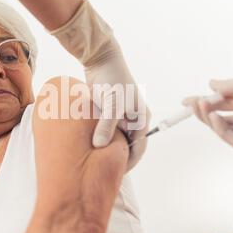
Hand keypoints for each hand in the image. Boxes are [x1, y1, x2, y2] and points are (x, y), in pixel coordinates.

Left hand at [50, 0, 149, 169]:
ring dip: (108, 147)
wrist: (101, 59)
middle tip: (104, 170)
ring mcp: (122, 115)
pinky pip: (106, 130)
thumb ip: (106, 126)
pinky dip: (100, 137)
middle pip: (128, 144)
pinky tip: (90, 146)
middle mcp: (134, 118)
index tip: (115, 173)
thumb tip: (99, 146)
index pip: (139, 148)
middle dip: (117, 156)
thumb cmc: (111, 80)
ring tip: (96, 160)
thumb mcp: (111, 104)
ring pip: (116, 138)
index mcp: (141, 118)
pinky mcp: (110, 112)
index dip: (128, 162)